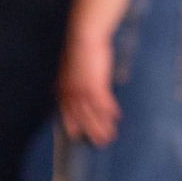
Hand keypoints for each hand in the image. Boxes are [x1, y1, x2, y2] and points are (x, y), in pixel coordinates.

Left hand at [58, 31, 119, 146]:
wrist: (84, 37)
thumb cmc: (78, 48)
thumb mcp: (70, 65)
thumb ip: (69, 77)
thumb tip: (66, 83)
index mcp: (64, 87)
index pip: (67, 111)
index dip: (72, 124)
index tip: (76, 136)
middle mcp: (72, 92)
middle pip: (81, 117)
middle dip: (90, 130)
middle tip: (98, 143)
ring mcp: (83, 90)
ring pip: (92, 114)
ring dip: (101, 126)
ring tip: (110, 136)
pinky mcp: (96, 85)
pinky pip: (104, 103)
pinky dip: (109, 111)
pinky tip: (116, 117)